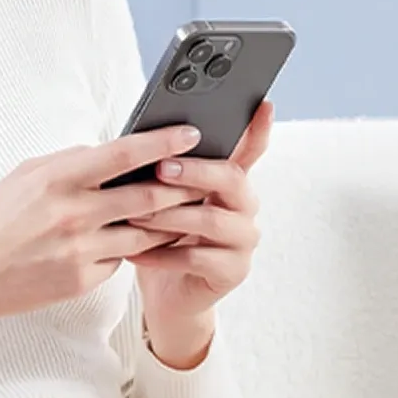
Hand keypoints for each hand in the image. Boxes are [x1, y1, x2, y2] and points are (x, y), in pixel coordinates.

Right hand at [0, 123, 205, 367]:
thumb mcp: (26, 175)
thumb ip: (70, 161)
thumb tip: (110, 151)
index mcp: (58, 179)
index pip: (123, 154)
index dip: (162, 142)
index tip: (190, 133)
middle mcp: (73, 213)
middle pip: (147, 196)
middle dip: (183, 185)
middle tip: (205, 176)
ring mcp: (80, 250)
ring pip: (145, 233)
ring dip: (169, 221)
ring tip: (186, 210)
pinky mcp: (82, 279)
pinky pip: (121, 259)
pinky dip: (132, 248)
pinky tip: (138, 240)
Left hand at [126, 99, 271, 368]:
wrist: (167, 294)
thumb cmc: (163, 236)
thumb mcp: (165, 199)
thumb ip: (167, 170)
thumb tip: (144, 137)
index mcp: (231, 182)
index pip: (251, 149)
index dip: (259, 128)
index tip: (263, 103)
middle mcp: (245, 207)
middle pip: (231, 179)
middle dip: (194, 171)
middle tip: (160, 168)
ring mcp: (243, 241)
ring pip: (211, 220)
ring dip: (168, 216)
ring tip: (133, 215)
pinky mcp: (233, 272)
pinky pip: (196, 258)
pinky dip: (160, 254)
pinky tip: (133, 252)